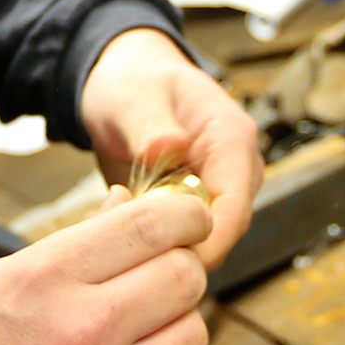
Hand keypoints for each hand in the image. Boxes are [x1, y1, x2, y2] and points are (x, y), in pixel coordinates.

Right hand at [0, 189, 211, 344]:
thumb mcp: (0, 279)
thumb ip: (75, 242)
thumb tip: (132, 201)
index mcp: (46, 278)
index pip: (155, 224)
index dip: (186, 213)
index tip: (187, 216)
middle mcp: (83, 330)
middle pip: (186, 274)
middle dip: (182, 263)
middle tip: (161, 268)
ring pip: (194, 330)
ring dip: (176, 319)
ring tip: (140, 321)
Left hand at [78, 26, 262, 269]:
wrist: (124, 84)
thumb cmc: (135, 83)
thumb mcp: (134, 96)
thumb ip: (150, 124)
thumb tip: (170, 147)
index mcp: (233, 140)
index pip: (235, 209)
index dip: (206, 242)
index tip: (165, 261)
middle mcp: (233, 173)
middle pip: (220, 234)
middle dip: (175, 248)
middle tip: (121, 248)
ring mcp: (214, 194)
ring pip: (198, 242)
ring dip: (156, 247)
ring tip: (109, 226)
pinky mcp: (190, 209)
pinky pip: (177, 240)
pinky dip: (146, 243)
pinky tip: (110, 225)